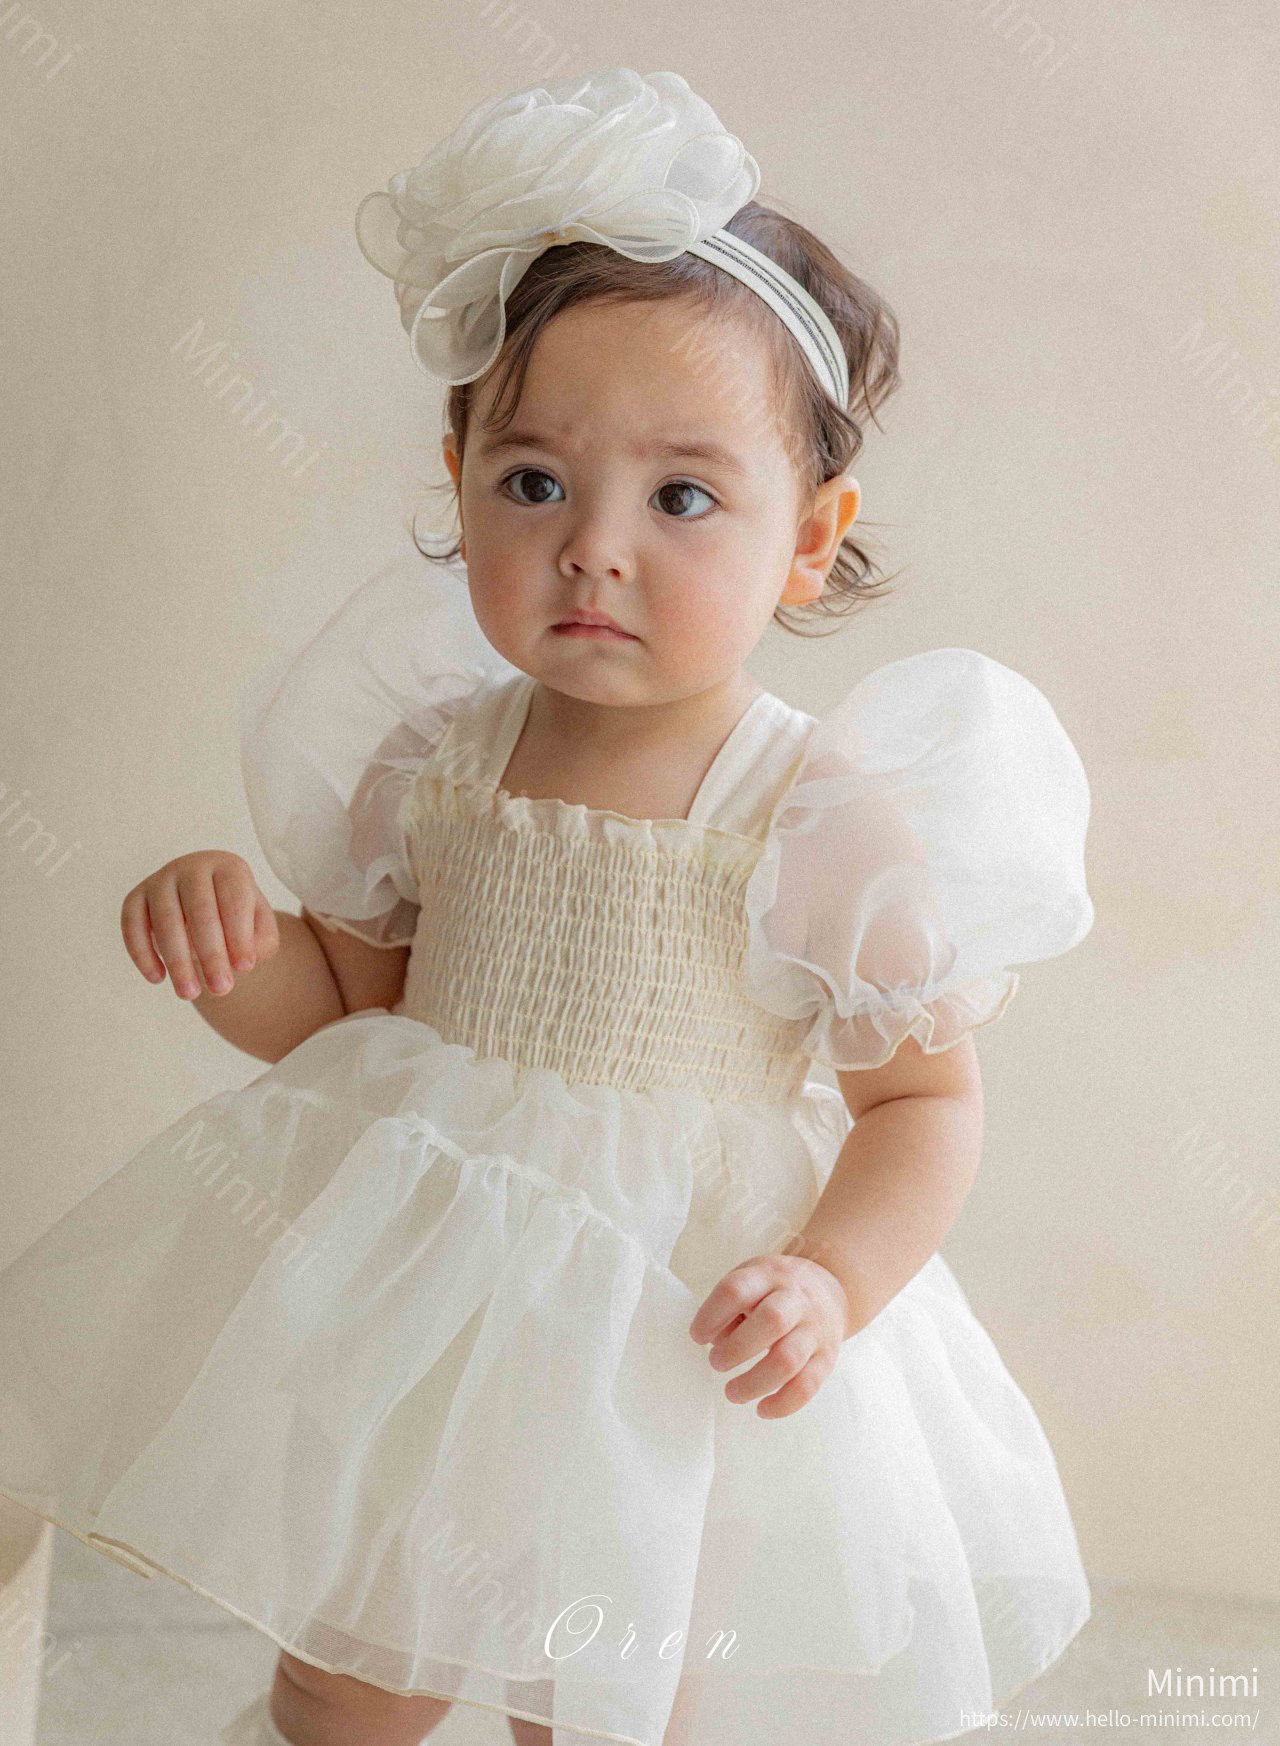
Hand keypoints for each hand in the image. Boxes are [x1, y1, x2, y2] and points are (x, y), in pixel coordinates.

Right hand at [121, 851, 278, 999]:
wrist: (205, 904)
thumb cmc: (237, 919)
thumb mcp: (260, 928)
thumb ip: (261, 942)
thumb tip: (243, 960)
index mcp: (229, 868)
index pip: (234, 900)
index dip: (239, 936)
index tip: (245, 969)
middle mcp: (192, 868)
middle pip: (200, 912)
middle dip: (211, 955)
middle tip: (221, 989)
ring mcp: (161, 880)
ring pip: (165, 921)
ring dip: (177, 961)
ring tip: (189, 993)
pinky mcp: (136, 897)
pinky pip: (133, 925)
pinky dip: (142, 953)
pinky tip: (157, 978)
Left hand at [688, 1252, 849, 1419]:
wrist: (830, 1289)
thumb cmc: (776, 1290)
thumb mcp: (752, 1281)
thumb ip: (730, 1308)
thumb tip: (717, 1342)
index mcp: (768, 1275)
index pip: (737, 1290)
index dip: (711, 1314)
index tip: (697, 1336)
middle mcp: (796, 1299)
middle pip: (771, 1320)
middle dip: (736, 1348)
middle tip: (715, 1363)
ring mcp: (815, 1329)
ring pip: (789, 1358)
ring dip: (755, 1382)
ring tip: (732, 1392)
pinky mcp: (827, 1358)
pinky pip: (808, 1385)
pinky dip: (783, 1403)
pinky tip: (762, 1409)